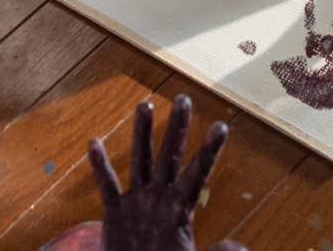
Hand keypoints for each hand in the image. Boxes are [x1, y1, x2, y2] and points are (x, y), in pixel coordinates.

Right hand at [89, 96, 242, 250]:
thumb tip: (238, 248)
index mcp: (181, 209)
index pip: (197, 173)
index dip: (208, 151)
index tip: (221, 126)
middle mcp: (160, 197)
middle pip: (169, 155)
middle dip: (176, 128)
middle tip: (183, 98)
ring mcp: (138, 202)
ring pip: (140, 161)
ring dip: (141, 133)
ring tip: (145, 104)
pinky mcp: (116, 213)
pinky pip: (107, 186)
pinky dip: (100, 166)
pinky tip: (94, 142)